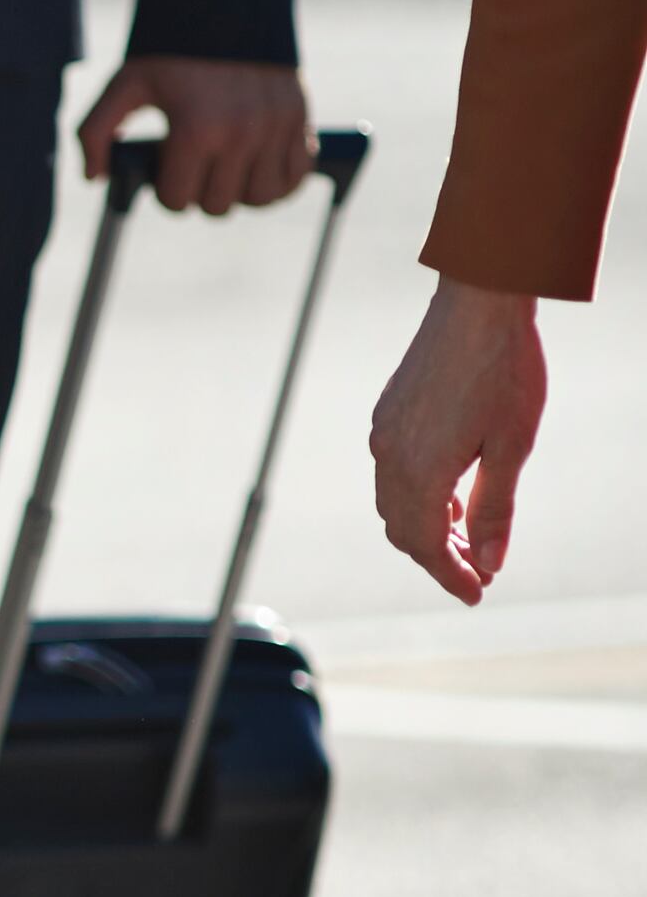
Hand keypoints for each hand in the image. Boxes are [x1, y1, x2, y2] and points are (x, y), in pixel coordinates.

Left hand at [76, 56, 315, 215]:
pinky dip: (279, 182)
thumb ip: (94, 133)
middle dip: (199, 191)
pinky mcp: (299, 118)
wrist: (226, 5)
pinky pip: (297, 177)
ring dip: (239, 193)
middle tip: (193, 164)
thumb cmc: (169, 52)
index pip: (177, 201)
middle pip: (218, 206)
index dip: (165, 189)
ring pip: (261, 199)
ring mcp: (275, 127)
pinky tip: (258, 169)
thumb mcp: (123, 86)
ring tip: (224, 169)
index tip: (165, 165)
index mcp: (195, 130)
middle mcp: (241, 133)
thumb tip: (95, 178)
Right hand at [368, 277, 545, 602]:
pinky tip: (449, 491)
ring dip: (426, 529)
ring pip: (393, 504)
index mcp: (421, 472)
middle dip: (437, 558)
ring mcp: (383, 435)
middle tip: (476, 572)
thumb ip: (496, 509)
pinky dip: (416, 498)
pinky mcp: (387, 415)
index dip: (451, 575)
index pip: (427, 545)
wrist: (478, 303)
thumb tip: (491, 561)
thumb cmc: (504, 370)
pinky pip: (391, 474)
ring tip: (466, 536)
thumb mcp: (512, 445)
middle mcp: (391, 458)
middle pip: (403, 531)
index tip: (476, 593)